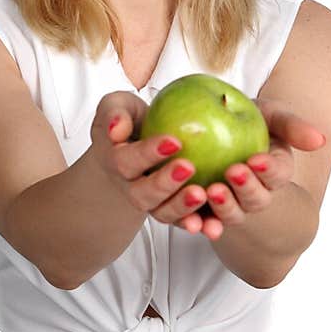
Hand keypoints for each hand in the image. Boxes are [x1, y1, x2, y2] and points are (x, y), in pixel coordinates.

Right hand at [90, 93, 213, 231]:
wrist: (135, 144)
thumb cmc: (129, 121)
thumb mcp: (117, 106)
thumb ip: (114, 114)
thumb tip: (117, 128)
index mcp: (116, 162)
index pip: (126, 161)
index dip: (147, 153)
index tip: (174, 141)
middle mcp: (131, 187)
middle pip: (143, 194)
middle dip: (165, 183)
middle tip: (189, 167)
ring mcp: (152, 202)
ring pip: (163, 213)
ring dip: (182, 208)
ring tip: (202, 195)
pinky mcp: (173, 210)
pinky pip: (184, 221)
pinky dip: (199, 224)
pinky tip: (216, 224)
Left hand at [176, 97, 326, 239]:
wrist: (212, 128)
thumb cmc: (248, 119)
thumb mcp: (269, 114)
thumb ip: (291, 125)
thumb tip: (320, 139)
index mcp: (275, 172)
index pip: (277, 174)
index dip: (269, 170)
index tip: (257, 159)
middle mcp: (255, 195)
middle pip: (255, 200)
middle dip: (246, 189)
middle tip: (233, 172)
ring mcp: (230, 207)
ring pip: (230, 215)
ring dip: (223, 208)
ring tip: (211, 191)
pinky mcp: (204, 213)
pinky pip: (202, 222)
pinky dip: (198, 225)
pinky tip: (192, 222)